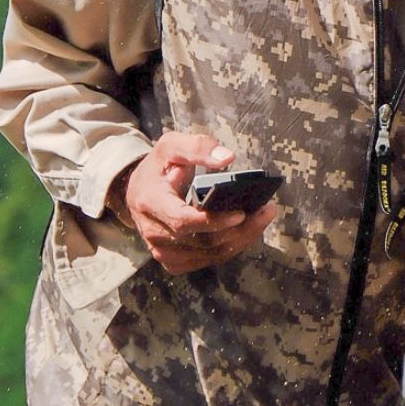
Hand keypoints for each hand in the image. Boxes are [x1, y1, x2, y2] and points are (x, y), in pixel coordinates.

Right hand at [110, 131, 277, 274]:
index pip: (182, 220)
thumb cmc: (159, 166)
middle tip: (266, 211)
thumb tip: (227, 157)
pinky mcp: (173, 260)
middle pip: (202, 241)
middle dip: (239, 229)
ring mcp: (162, 250)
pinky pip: (208, 260)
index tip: (241, 213)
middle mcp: (154, 231)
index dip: (213, 221)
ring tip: (263, 218)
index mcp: (151, 202)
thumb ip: (198, 147)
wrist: (139, 191)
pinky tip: (248, 231)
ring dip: (241, 239)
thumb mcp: (172, 145)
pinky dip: (231, 248)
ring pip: (209, 254)